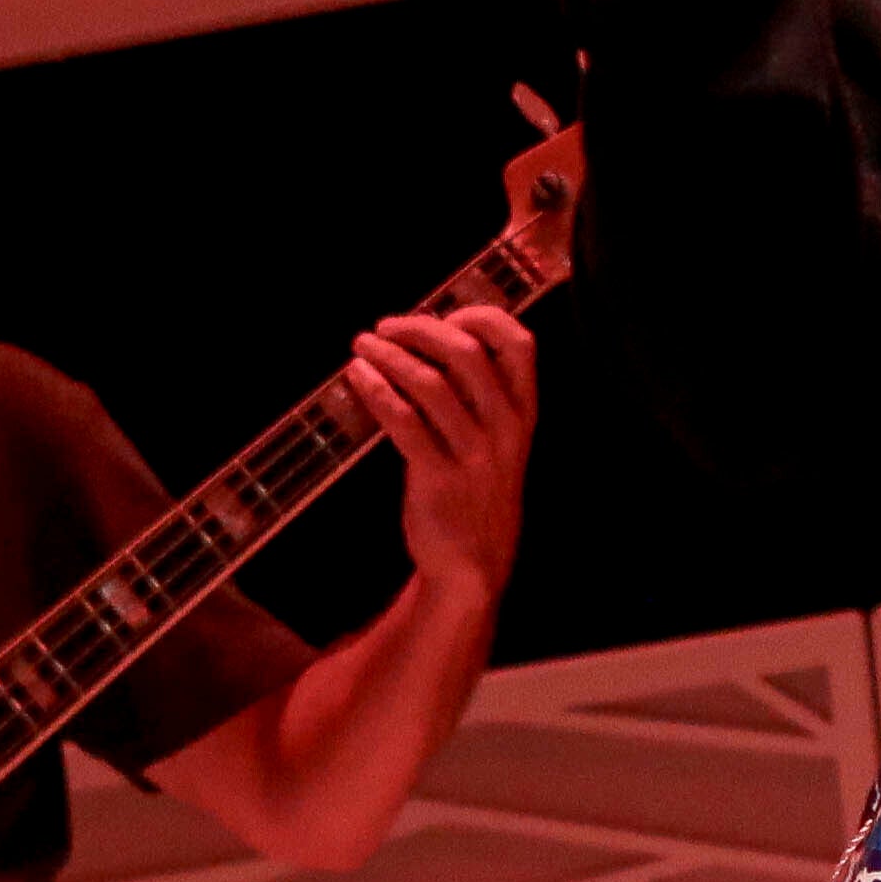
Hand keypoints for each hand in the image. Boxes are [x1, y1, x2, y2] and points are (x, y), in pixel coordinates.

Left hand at [354, 296, 538, 604]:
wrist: (471, 568)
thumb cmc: (477, 496)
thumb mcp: (498, 445)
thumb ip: (479, 398)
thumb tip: (432, 341)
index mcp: (522, 414)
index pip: (519, 344)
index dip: (482, 317)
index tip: (447, 313)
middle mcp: (503, 430)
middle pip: (466, 353)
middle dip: (419, 330)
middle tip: (385, 328)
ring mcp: (472, 455)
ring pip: (429, 383)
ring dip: (388, 355)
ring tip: (362, 347)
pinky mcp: (436, 477)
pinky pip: (402, 420)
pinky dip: (375, 389)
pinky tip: (357, 376)